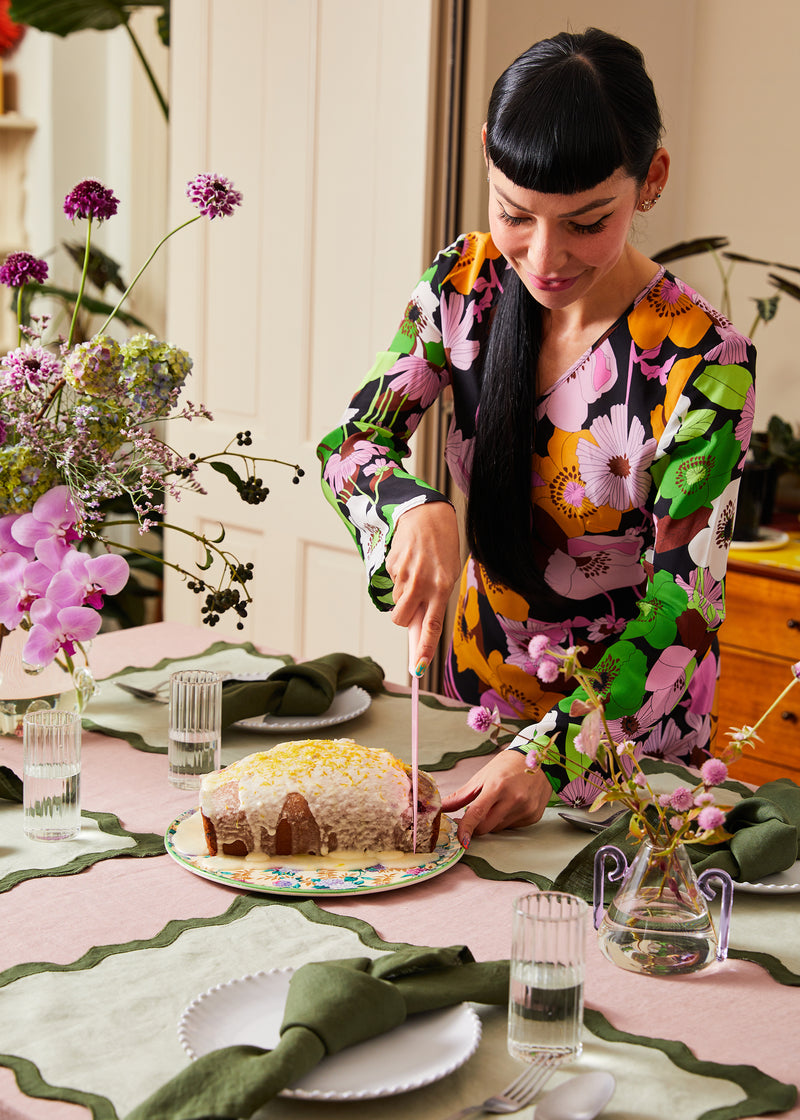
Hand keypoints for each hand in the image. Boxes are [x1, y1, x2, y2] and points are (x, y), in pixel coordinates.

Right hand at [387, 501, 460, 673]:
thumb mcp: (446, 576)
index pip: (431, 626)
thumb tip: (417, 629)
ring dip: (403, 595)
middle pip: (401, 619)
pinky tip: (410, 561)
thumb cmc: (442, 550)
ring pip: (396, 601)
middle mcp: (423, 583)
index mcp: (441, 588)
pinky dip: (399, 577)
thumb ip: (434, 601)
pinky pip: (392, 583)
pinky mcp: (392, 565)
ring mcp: (405, 574)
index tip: (417, 668)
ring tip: (416, 573)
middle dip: (402, 619)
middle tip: (411, 606)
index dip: (423, 650)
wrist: (427, 516)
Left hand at [440, 750, 550, 846]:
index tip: (461, 839)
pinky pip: (512, 826)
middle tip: (473, 813)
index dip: (466, 828)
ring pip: (498, 828)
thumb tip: (441, 807)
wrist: (539, 759)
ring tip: (496, 802)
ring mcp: (525, 809)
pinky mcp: (533, 816)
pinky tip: (510, 805)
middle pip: (486, 826)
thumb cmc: (507, 765)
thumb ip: (461, 796)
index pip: (477, 813)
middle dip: (476, 825)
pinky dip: (505, 819)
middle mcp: (514, 799)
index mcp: (498, 786)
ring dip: (491, 821)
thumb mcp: (482, 776)